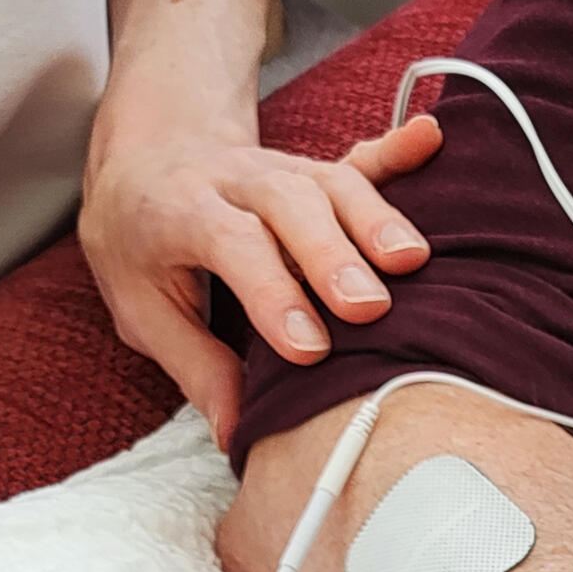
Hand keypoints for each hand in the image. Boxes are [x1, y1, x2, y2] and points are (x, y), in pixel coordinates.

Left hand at [79, 113, 442, 447]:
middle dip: (332, 254)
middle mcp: (235, 181)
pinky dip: (399, 152)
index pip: (231, 245)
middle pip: (289, 204)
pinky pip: (363, 157)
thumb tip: (236, 433)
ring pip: (333, 183)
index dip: (270, 292)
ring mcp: (283, 168)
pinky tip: (432, 138)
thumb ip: (193, 365)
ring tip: (413, 262)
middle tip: (369, 308)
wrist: (147, 156)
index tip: (309, 348)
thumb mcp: (140, 307)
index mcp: (179, 210)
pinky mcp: (320, 169)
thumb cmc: (142, 242)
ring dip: (377, 219)